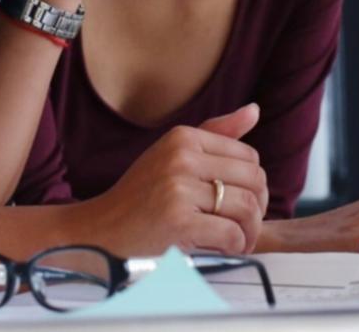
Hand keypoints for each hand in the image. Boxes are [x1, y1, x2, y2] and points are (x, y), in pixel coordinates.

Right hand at [70, 104, 268, 255]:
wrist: (101, 230)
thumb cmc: (140, 197)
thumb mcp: (173, 155)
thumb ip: (215, 134)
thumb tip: (254, 110)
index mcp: (183, 137)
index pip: (248, 156)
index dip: (254, 185)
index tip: (242, 203)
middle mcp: (181, 156)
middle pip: (253, 181)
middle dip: (257, 210)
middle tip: (245, 227)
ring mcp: (177, 188)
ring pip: (246, 207)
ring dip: (249, 232)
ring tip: (238, 242)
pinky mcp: (177, 220)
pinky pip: (231, 233)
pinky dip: (235, 246)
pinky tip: (223, 249)